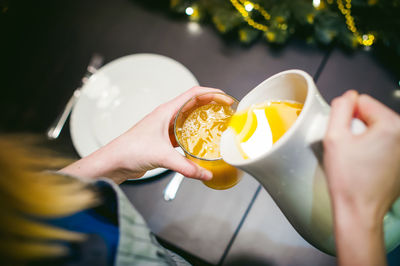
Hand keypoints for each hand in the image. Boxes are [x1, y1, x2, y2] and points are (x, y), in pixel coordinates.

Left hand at [61, 86, 223, 183]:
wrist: (115, 161)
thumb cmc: (130, 150)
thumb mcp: (162, 156)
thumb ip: (186, 167)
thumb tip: (205, 174)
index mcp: (166, 111)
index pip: (193, 94)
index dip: (211, 93)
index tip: (225, 98)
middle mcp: (166, 116)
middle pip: (193, 105)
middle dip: (211, 106)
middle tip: (225, 112)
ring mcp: (165, 128)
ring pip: (188, 119)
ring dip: (202, 120)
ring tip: (217, 126)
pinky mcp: (163, 140)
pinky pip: (183, 133)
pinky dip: (194, 135)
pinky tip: (201, 143)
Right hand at [323, 91, 399, 264]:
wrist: (358, 210)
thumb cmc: (348, 180)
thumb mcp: (334, 137)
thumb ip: (339, 108)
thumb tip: (347, 97)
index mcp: (391, 126)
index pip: (362, 101)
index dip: (345, 117)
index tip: (343, 136)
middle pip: (370, 115)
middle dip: (355, 128)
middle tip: (348, 150)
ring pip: (375, 130)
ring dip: (362, 140)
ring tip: (355, 159)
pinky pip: (381, 144)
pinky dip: (370, 151)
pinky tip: (362, 166)